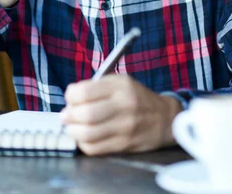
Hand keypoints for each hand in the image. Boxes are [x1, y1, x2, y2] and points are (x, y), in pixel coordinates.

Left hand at [61, 75, 182, 155]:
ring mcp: (125, 127)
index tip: (70, 98)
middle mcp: (124, 106)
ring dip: (73, 131)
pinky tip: (84, 137)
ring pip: (87, 134)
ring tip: (73, 127)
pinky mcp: (124, 145)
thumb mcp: (121, 82)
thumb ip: (96, 87)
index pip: (84, 92)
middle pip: (85, 114)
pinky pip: (94, 148)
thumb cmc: (137, 98)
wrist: (165, 119)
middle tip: (66, 116)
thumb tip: (69, 101)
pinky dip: (83, 143)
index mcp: (121, 86)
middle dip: (69, 116)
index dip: (70, 96)